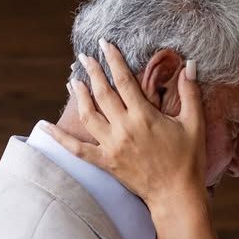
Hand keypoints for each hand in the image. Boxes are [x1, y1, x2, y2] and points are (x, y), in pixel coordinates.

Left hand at [41, 40, 206, 210]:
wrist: (176, 194)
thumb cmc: (188, 159)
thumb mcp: (194, 124)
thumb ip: (190, 93)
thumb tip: (191, 64)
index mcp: (144, 117)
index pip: (124, 81)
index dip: (114, 60)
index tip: (105, 44)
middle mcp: (124, 129)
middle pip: (102, 93)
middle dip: (93, 71)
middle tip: (85, 57)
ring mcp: (112, 146)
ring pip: (88, 115)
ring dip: (79, 96)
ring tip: (74, 81)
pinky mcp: (105, 162)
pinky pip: (76, 149)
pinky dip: (59, 138)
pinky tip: (45, 126)